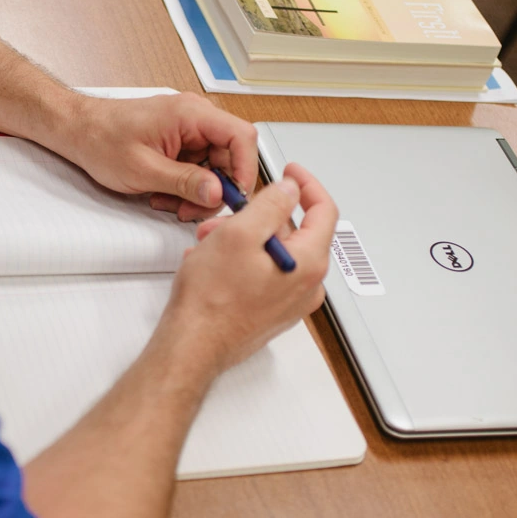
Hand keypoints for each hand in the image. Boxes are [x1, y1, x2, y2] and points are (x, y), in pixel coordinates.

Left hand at [61, 92, 258, 220]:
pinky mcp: (179, 140)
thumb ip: (185, 182)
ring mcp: (187, 128)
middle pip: (230, 156)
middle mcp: (194, 117)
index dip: (245, 169)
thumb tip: (218, 192)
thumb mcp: (144, 169)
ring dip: (196, 190)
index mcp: (191, 114)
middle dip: (214, 188)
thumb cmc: (101, 139)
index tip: (235, 196)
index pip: (241, 137)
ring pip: (213, 166)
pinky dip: (184, 185)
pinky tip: (163, 192)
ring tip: (168, 200)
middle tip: (192, 208)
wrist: (78, 130)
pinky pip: (197, 167)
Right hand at [160, 163, 336, 375]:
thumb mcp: (239, 233)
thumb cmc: (211, 300)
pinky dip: (243, 257)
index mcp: (308, 263)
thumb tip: (289, 190)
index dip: (306, 185)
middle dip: (259, 215)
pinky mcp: (271, 310)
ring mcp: (290, 301)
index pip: (324, 211)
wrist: (193, 345)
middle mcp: (306, 285)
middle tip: (231, 212)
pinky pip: (265, 271)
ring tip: (212, 240)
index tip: (290, 172)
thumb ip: (270, 204)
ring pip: (275, 250)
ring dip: (245, 236)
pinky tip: (215, 259)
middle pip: (293, 230)